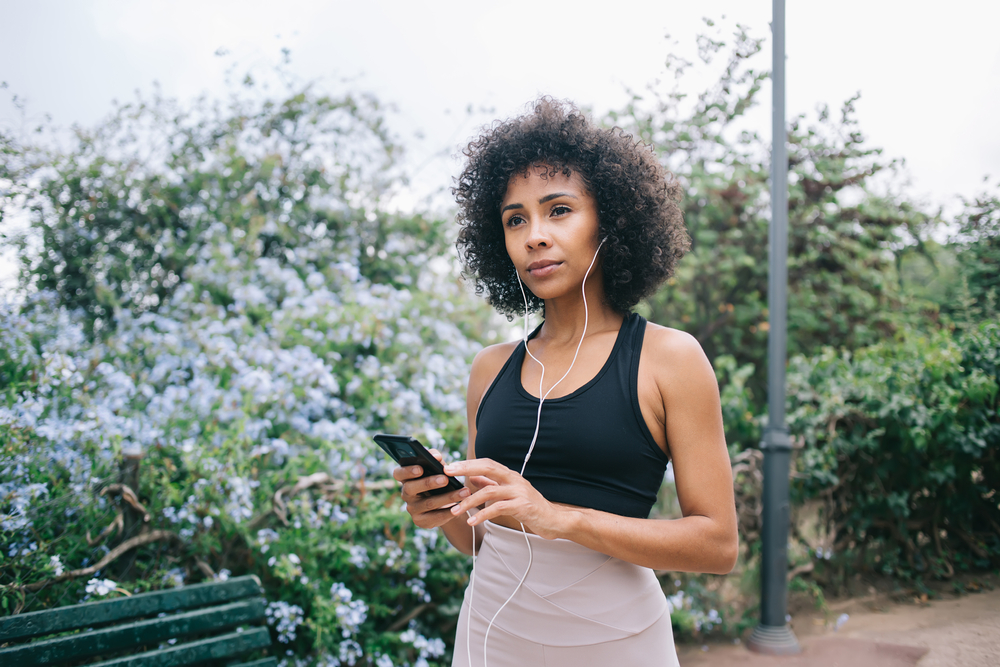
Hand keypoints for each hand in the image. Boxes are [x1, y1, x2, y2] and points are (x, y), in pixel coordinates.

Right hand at [392, 449, 469, 528]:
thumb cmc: (440, 479)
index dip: (407, 471)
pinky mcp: (421, 521)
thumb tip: (436, 456)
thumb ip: (435, 460)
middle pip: (411, 488)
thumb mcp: (438, 468)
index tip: (420, 468)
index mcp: (406, 477)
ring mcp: (412, 508)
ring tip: (464, 492)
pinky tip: (460, 507)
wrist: (445, 503)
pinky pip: (435, 517)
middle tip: (445, 479)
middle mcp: (406, 493)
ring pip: (429, 503)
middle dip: (429, 483)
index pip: (398, 473)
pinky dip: (449, 511)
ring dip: (448, 497)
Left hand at [443, 459, 563, 538]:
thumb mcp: (510, 493)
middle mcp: (515, 480)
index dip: (468, 463)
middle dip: (466, 469)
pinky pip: (498, 508)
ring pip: (489, 491)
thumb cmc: (531, 507)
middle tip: (447, 473)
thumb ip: (492, 484)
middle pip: (488, 467)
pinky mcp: (522, 507)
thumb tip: (473, 476)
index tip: (449, 466)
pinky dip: (483, 514)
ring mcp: (519, 492)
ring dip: (469, 501)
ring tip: (455, 510)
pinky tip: (472, 521)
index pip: (487, 463)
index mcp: (510, 475)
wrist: (555, 521)